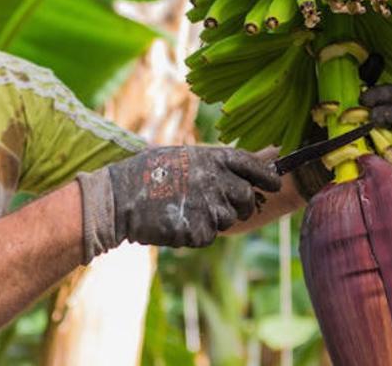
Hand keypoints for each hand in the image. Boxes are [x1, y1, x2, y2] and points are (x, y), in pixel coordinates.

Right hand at [77, 146, 280, 262]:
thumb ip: (215, 162)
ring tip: (184, 208)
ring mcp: (210, 207)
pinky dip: (195, 234)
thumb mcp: (185, 156)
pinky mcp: (199, 230)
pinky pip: (209, 236)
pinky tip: (175, 222)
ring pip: (228, 219)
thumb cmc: (148, 173)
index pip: (254, 167)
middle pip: (247, 198)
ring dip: (213, 219)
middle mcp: (218, 181)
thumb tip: (249, 166)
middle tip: (219, 205)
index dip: (267, 177)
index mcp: (214, 158)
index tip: (274, 184)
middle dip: (242, 205)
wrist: (117, 198)